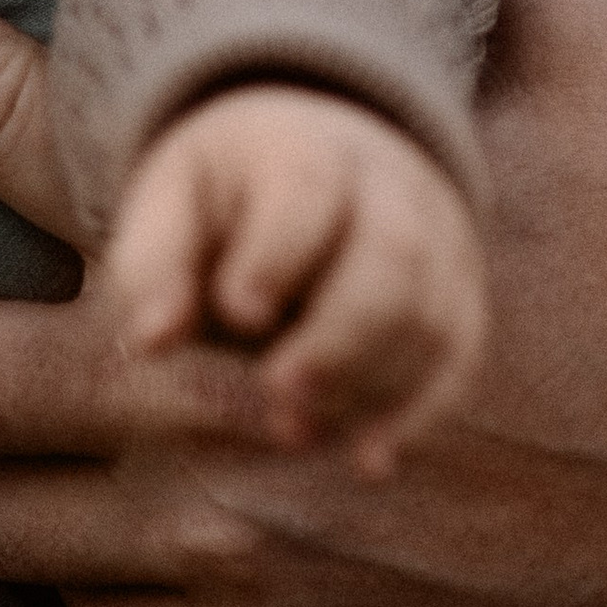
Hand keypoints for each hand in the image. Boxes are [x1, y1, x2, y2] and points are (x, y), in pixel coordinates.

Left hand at [111, 85, 486, 471]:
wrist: (320, 157)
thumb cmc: (226, 197)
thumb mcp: (172, 203)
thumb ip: (154, 264)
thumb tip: (148, 341)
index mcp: (302, 146)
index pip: (307, 186)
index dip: (278, 252)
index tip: (238, 310)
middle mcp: (386, 188)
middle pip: (392, 255)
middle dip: (341, 333)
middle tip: (279, 389)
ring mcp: (436, 243)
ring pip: (430, 314)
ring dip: (370, 382)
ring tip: (293, 430)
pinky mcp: (459, 301)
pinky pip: (456, 359)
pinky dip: (418, 414)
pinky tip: (368, 461)